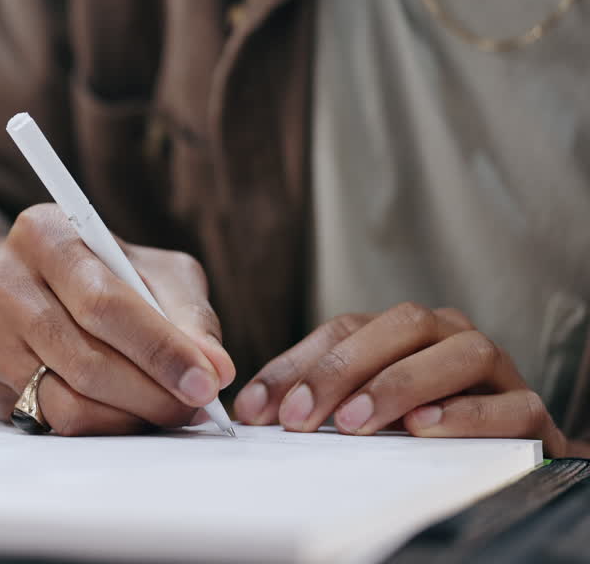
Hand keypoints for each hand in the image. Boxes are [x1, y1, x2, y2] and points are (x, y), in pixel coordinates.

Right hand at [0, 204, 234, 434]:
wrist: (30, 288)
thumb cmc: (104, 275)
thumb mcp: (152, 271)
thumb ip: (188, 313)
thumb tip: (215, 369)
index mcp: (43, 234)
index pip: (104, 302)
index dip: (160, 348)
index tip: (206, 381)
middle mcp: (1, 280)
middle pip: (85, 359)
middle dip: (152, 392)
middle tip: (194, 407)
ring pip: (67, 401)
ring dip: (130, 417)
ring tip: (167, 411)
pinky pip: (51, 423)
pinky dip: (102, 427)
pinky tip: (129, 415)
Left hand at [233, 303, 569, 455]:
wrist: (507, 455)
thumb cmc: (423, 422)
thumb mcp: (365, 406)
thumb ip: (319, 399)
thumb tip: (254, 411)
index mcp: (405, 329)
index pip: (345, 328)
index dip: (296, 364)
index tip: (257, 409)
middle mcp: (449, 335)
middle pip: (399, 327)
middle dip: (340, 370)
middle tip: (299, 417)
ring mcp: (495, 369)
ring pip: (457, 353)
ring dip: (399, 385)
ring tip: (354, 423)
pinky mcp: (528, 410)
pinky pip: (505, 404)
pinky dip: (463, 414)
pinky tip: (424, 428)